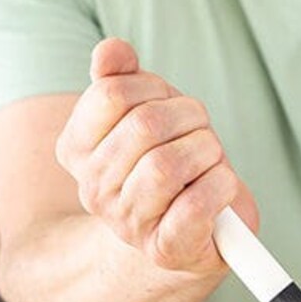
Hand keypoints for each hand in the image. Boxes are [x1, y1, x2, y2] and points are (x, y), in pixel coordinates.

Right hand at [55, 38, 257, 272]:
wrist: (194, 233)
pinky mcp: (166, 249)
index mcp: (76, 151)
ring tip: (212, 159)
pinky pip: (195, 205)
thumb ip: (122, 79)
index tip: (170, 103)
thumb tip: (111, 52)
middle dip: (189, 117)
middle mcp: (94, 190)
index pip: (111, 94)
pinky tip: (223, 185)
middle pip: (144, 126)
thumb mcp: (147, 114)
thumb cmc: (174, 168)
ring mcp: (127, 224)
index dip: (154, 87)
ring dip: (206, 150)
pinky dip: (221, 186)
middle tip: (201, 131)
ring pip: (167, 165)